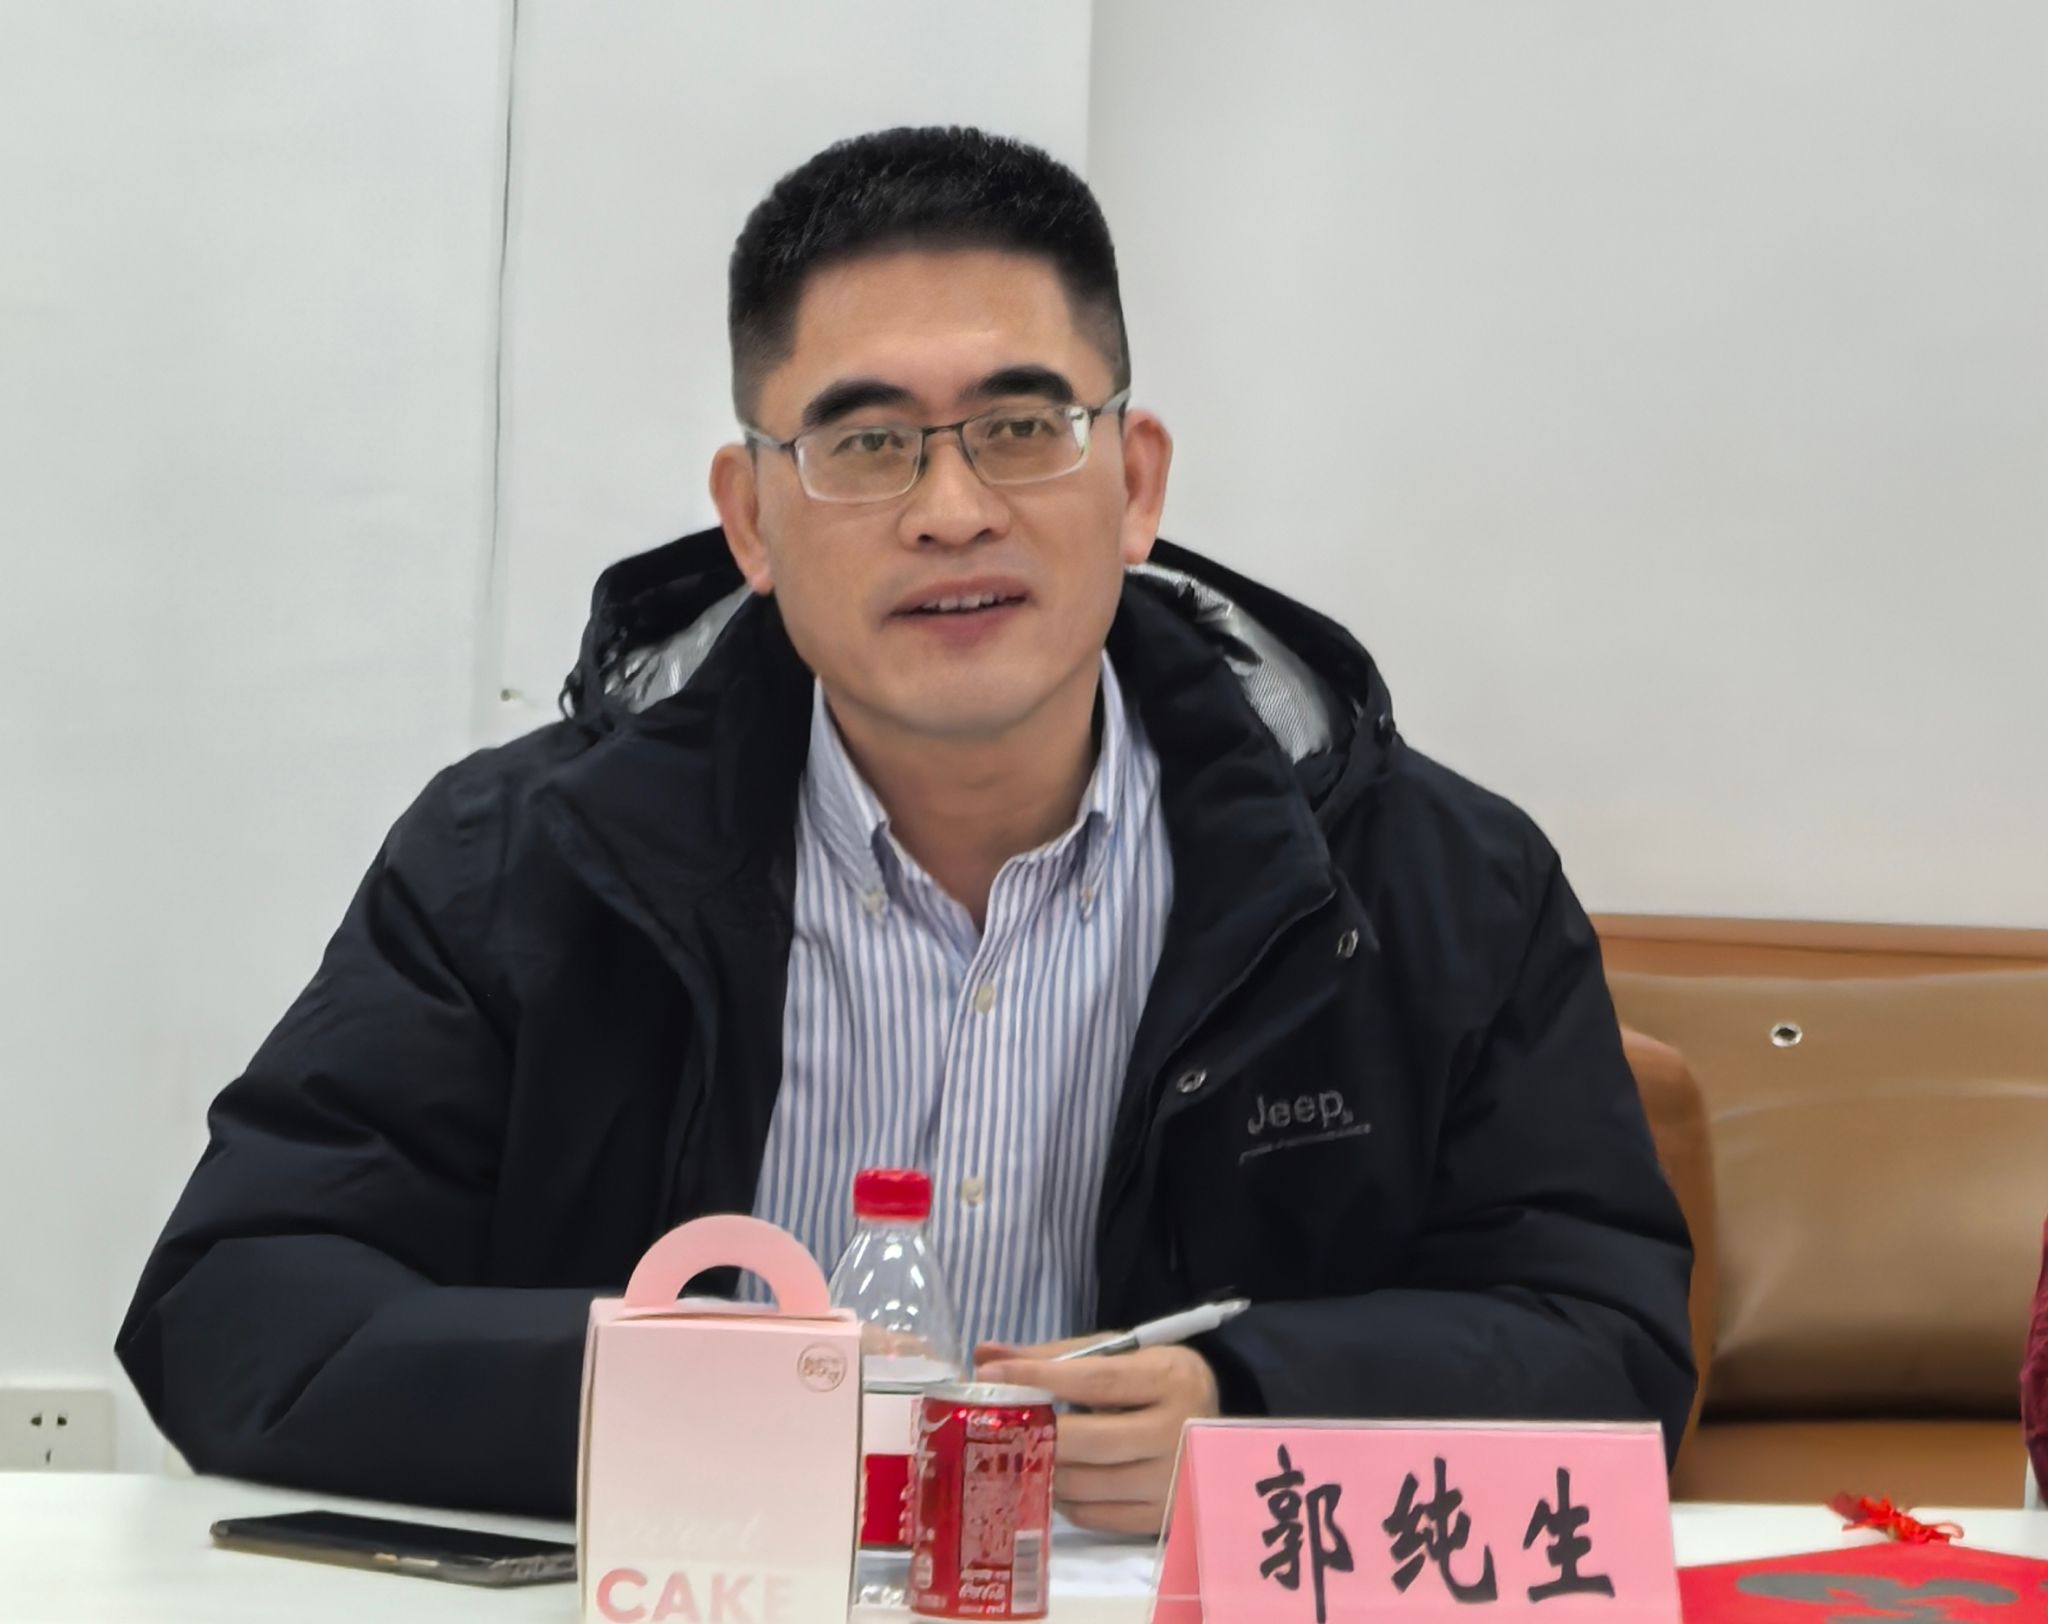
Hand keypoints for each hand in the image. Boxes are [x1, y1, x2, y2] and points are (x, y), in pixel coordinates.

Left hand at [976, 1335, 1219, 1537]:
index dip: (1041, 1378)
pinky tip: (1056, 1478)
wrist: (1209, 1424)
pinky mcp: (1160, 1518)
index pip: (1096, 1381)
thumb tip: (986, 1354)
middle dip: (1038, 1432)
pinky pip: (1096, 1515)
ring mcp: (1171, 1481)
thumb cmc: (1154, 1383)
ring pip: (1088, 1484)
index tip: (994, 1372)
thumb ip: (1055, 1356)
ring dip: (1045, 1467)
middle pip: (1091, 1440)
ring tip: (1025, 1450)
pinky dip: (1066, 1498)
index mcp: (1170, 1379)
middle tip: (1001, 1423)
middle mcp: (1177, 1432)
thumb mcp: (1119, 1356)